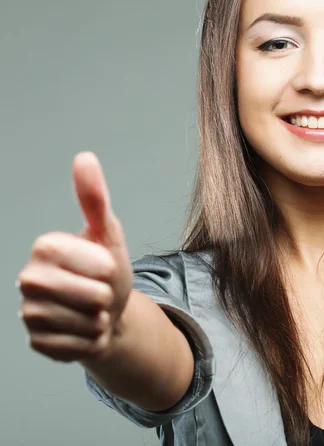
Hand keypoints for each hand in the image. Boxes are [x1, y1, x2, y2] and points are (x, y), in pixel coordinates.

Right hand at [17, 152, 132, 361]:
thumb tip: (85, 158)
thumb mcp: (108, 234)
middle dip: (107, 297)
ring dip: (100, 320)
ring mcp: (29, 313)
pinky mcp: (36, 342)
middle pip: (93, 296)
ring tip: (91, 310)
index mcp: (45, 248)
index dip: (109, 269)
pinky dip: (91, 341)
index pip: (96, 265)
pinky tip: (83, 330)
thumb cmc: (107, 271)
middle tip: (98, 292)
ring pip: (86, 323)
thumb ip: (95, 199)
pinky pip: (78, 346)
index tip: (103, 267)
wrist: (108, 312)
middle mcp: (28, 279)